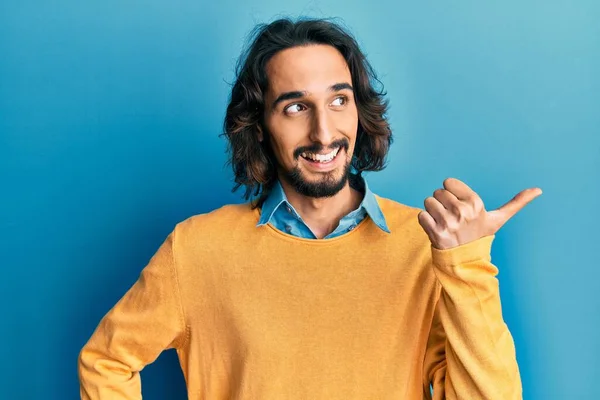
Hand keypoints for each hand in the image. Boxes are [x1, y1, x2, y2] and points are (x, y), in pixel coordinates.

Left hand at [418, 178, 541, 249]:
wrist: (467, 260)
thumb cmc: (480, 235)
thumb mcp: (498, 219)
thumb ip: (516, 203)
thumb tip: (539, 190)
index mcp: (475, 203)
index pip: (448, 182)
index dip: (450, 192)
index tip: (458, 204)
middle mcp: (462, 212)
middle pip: (436, 192)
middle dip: (441, 202)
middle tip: (451, 216)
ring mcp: (449, 223)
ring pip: (428, 202)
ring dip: (432, 211)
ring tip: (443, 222)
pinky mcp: (436, 233)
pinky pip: (421, 216)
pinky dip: (425, 221)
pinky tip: (435, 229)